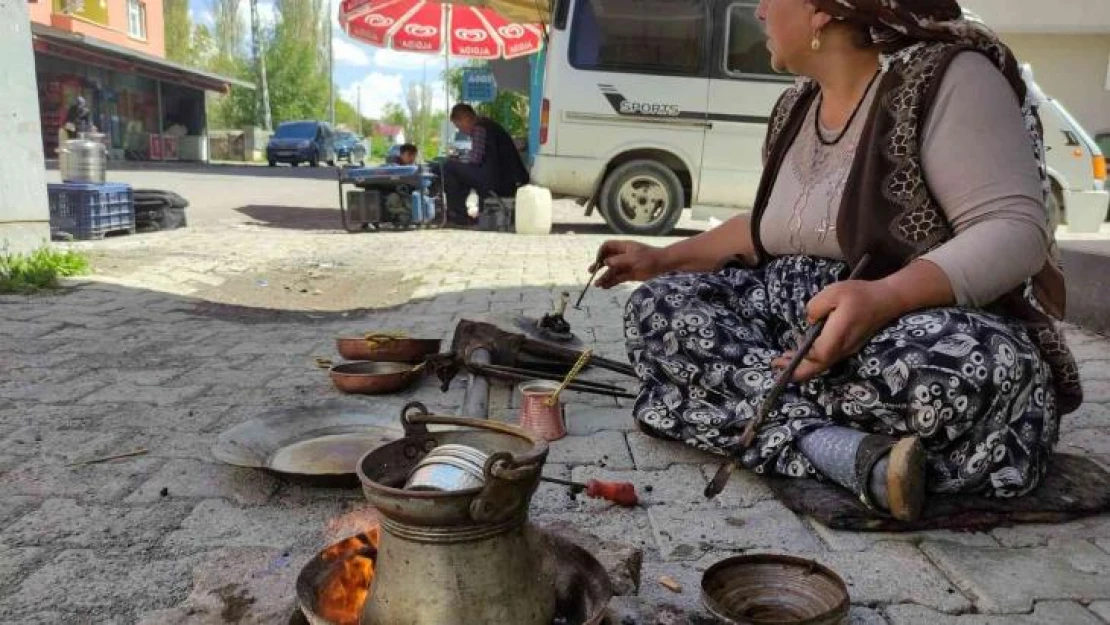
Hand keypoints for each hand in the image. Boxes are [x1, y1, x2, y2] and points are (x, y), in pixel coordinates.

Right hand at [590, 240, 665, 288]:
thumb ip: (618, 260)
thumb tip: (605, 263)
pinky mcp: (630, 275)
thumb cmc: (649, 258)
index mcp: (623, 247)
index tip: (598, 261)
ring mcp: (626, 265)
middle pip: (607, 259)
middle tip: (591, 272)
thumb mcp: (632, 258)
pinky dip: (612, 282)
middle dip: (599, 266)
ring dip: (605, 277)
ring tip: (598, 285)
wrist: (664, 265)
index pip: (607, 247)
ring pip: (612, 271)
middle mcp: (623, 256)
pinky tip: (606, 287)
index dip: (601, 253)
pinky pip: (618, 278)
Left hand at [772, 279, 903, 381]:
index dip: (801, 360)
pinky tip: (801, 352)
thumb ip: (815, 307)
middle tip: (776, 365)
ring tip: (783, 359)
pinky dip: (812, 358)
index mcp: (839, 334)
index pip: (818, 355)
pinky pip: (827, 357)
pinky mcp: (848, 346)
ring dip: (803, 364)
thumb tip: (809, 321)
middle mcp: (843, 347)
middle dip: (797, 370)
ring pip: (823, 364)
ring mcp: (847, 348)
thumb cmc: (860, 294)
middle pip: (819, 366)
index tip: (782, 359)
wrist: (887, 299)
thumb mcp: (833, 292)